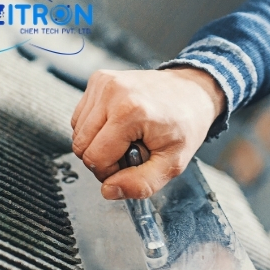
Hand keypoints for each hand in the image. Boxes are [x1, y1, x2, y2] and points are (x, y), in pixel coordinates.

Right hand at [70, 67, 224, 198]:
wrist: (192, 92)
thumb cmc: (185, 124)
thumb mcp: (173, 163)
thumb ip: (141, 184)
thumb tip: (109, 190)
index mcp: (130, 112)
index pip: (95, 158)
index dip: (109, 172)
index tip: (129, 166)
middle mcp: (112, 92)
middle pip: (81, 145)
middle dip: (102, 158)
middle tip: (129, 152)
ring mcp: (103, 82)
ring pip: (77, 131)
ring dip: (98, 142)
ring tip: (127, 137)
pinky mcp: (99, 79)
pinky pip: (80, 116)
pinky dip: (95, 128)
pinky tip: (118, 125)